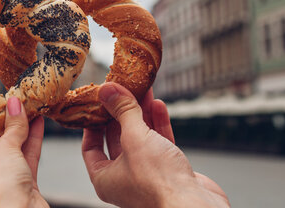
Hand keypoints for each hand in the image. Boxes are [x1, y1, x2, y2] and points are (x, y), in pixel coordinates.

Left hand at [0, 97, 47, 207]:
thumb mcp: (4, 149)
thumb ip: (12, 125)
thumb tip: (14, 103)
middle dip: (1, 126)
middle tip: (9, 106)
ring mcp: (3, 183)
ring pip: (11, 151)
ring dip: (20, 130)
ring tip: (28, 109)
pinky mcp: (23, 188)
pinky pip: (26, 159)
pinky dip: (32, 141)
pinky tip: (38, 123)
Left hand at [82, 82, 229, 207]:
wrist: (194, 205)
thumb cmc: (159, 182)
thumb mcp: (134, 138)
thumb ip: (123, 111)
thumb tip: (108, 89)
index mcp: (105, 178)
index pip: (90, 147)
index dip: (93, 123)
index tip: (97, 103)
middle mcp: (123, 178)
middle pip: (117, 138)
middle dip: (121, 111)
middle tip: (122, 88)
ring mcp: (147, 174)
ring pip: (141, 137)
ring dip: (142, 113)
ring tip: (143, 90)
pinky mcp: (169, 170)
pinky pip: (160, 142)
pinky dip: (158, 123)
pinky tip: (158, 105)